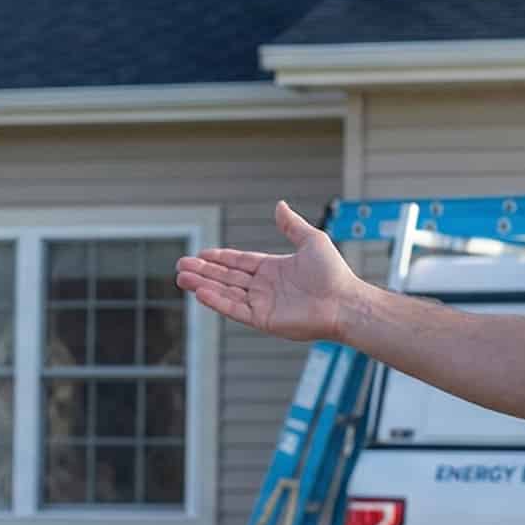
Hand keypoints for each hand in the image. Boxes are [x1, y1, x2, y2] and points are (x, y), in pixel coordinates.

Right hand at [175, 199, 362, 343]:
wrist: (344, 302)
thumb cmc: (333, 273)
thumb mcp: (311, 240)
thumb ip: (291, 225)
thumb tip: (280, 205)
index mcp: (273, 269)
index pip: (239, 262)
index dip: (219, 258)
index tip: (200, 254)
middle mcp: (265, 287)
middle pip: (227, 277)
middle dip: (203, 271)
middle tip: (180, 266)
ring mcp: (263, 304)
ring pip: (226, 292)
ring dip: (203, 285)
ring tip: (181, 278)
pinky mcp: (263, 319)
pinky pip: (235, 309)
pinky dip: (217, 301)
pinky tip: (200, 292)